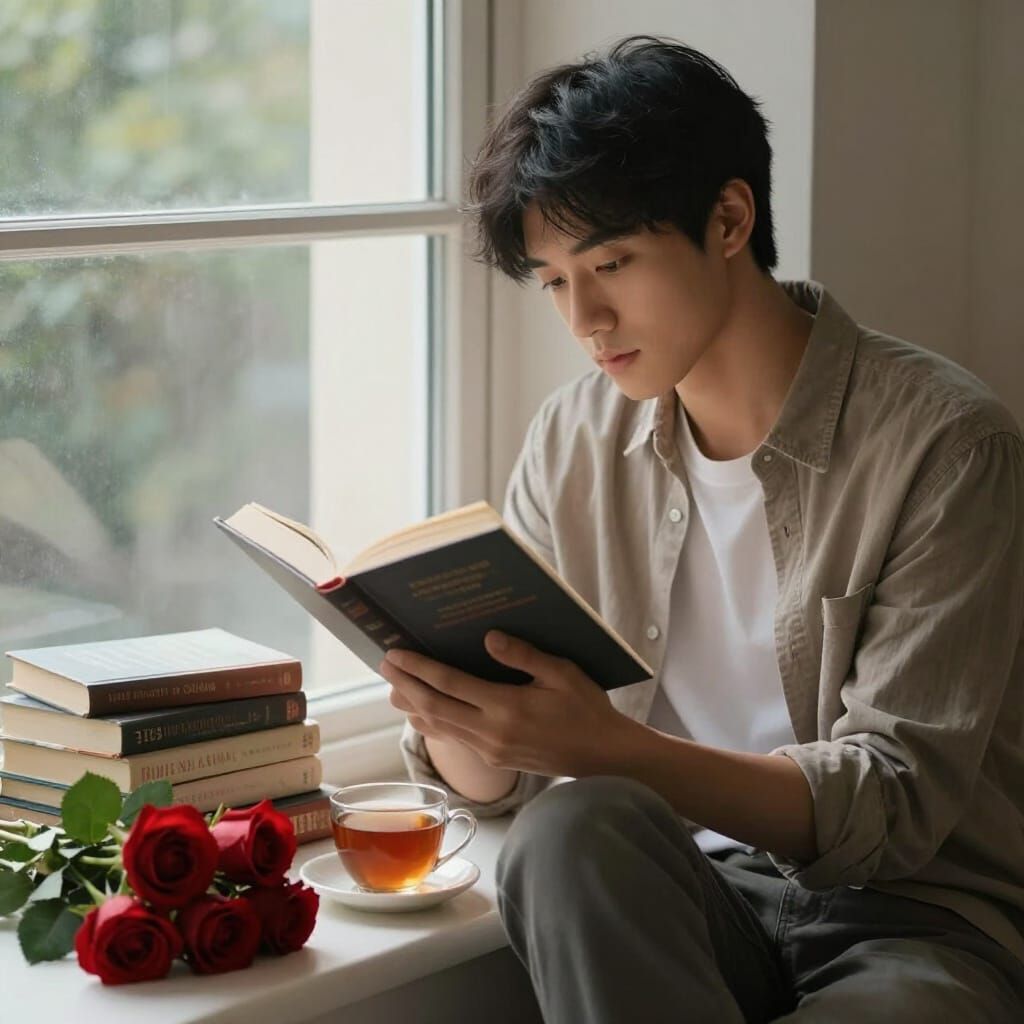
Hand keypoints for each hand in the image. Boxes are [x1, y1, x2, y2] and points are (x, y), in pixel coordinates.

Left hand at [379, 630, 628, 777]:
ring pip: (439, 727)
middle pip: (434, 707)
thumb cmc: (586, 709)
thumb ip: (524, 656)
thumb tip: (489, 638)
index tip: (396, 653)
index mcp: (507, 707)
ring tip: (392, 689)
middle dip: (406, 685)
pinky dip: (432, 724)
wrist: (603, 758)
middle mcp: (491, 732)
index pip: (450, 685)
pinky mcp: (494, 760)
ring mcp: (490, 750)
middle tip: (384, 665)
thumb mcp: (562, 674)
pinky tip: (422, 714)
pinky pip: (453, 739)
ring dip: (413, 706)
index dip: (419, 668)